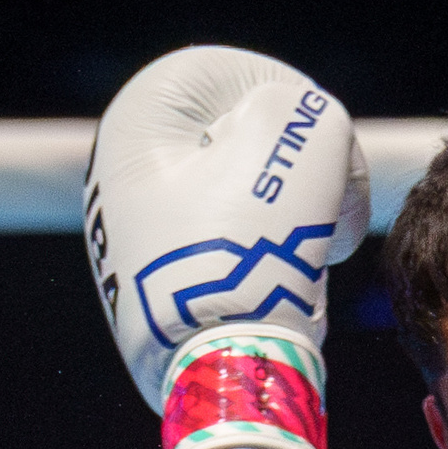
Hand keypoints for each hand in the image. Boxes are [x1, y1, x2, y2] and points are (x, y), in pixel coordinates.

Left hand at [87, 45, 370, 448]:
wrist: (223, 369)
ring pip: (236, 195)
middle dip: (291, 174)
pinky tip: (274, 284)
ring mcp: (132, 232)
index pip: (236, 79)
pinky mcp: (156, 284)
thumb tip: (304, 142)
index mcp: (136, 119)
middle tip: (318, 215)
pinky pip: (223, 245)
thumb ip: (311, 108)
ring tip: (302, 254)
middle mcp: (121, 171)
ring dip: (282, 217)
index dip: (298, 113)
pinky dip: (258, 255)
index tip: (326, 162)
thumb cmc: (254, 246)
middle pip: (235, 139)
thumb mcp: (307, 138)